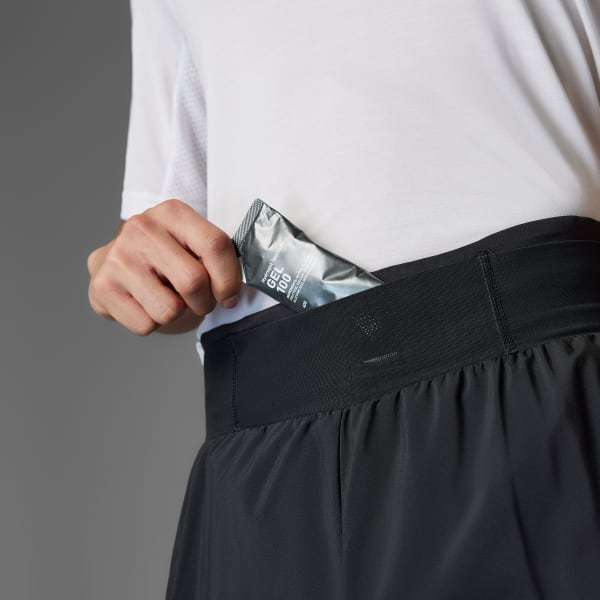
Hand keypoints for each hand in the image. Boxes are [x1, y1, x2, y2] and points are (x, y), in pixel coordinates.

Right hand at [87, 199, 241, 335]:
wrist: (124, 269)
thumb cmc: (171, 261)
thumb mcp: (195, 248)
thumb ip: (218, 261)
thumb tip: (231, 294)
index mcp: (172, 212)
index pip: (216, 246)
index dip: (229, 280)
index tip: (228, 296)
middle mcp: (140, 228)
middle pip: (193, 281)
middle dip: (204, 302)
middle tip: (198, 300)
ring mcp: (117, 257)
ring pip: (169, 309)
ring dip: (176, 314)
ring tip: (166, 298)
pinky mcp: (101, 287)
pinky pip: (145, 325)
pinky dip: (151, 323)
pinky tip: (143, 303)